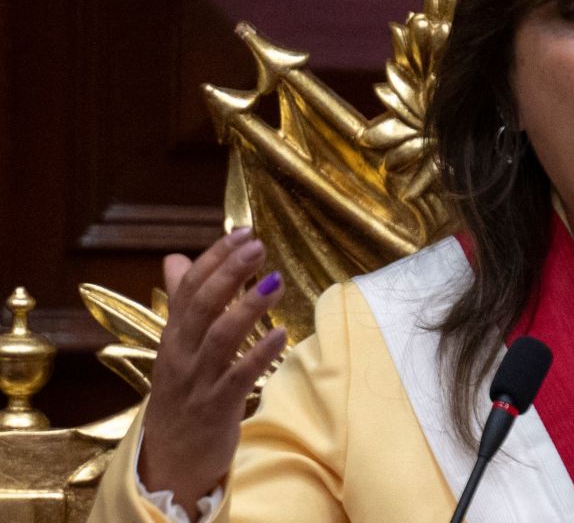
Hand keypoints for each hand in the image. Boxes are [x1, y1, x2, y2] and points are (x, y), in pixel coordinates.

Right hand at [138, 228, 288, 512]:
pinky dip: (260, 354)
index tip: (243, 232)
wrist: (171, 460)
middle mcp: (182, 353)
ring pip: (219, 337)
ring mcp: (198, 380)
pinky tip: (282, 334)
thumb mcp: (177, 347)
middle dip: (229, 272)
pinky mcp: (217, 407)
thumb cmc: (182, 396)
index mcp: (174, 335)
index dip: (215, 257)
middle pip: (202, 305)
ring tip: (275, 281)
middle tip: (258, 247)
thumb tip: (176, 258)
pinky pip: (239, 377)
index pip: (189, 287)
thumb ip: (181, 303)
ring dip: (248, 307)